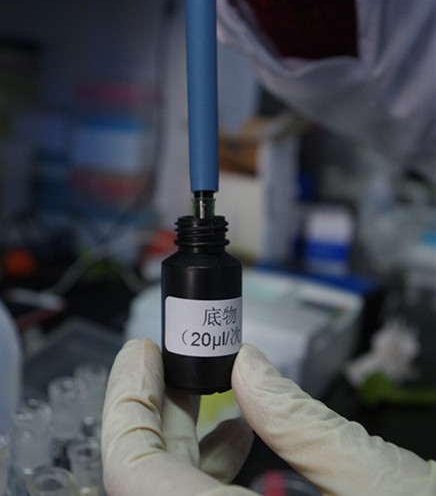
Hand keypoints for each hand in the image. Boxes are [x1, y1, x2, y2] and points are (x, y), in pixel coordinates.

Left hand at [102, 339, 435, 495]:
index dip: (127, 403)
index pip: (132, 474)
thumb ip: (300, 419)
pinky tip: (238, 433)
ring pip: (169, 490)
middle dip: (154, 408)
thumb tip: (249, 363)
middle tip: (169, 358)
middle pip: (145, 478)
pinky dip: (208, 465)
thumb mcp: (377, 484)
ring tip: (202, 385)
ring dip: (180, 433)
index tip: (142, 350)